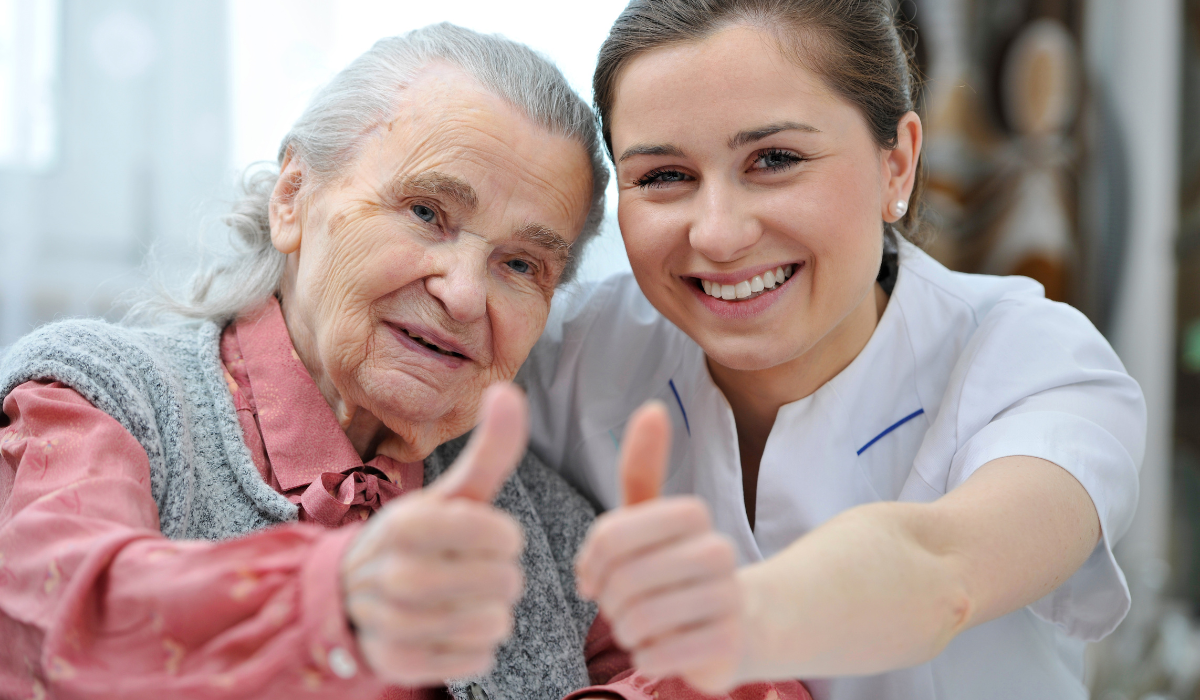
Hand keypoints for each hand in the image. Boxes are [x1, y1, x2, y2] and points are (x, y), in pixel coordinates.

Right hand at [340, 383, 527, 685]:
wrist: (350, 593)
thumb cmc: (420, 537)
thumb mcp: (453, 492)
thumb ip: (490, 448)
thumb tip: (508, 388)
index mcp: (408, 523)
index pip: (504, 537)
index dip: (504, 537)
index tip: (482, 535)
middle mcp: (395, 574)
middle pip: (505, 583)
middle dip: (499, 575)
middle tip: (468, 569)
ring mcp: (393, 623)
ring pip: (493, 624)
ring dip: (490, 612)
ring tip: (460, 597)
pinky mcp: (398, 664)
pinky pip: (476, 660)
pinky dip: (473, 646)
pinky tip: (448, 627)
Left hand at [575, 402, 744, 693]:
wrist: (739, 625)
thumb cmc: (676, 568)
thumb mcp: (652, 517)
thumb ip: (642, 468)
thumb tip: (651, 407)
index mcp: (693, 514)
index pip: (609, 537)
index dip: (593, 562)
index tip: (598, 575)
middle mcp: (717, 551)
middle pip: (622, 580)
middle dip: (610, 602)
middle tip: (623, 606)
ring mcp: (727, 599)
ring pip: (638, 619)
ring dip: (627, 631)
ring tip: (641, 627)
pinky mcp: (728, 645)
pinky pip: (657, 655)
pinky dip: (646, 657)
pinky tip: (661, 649)